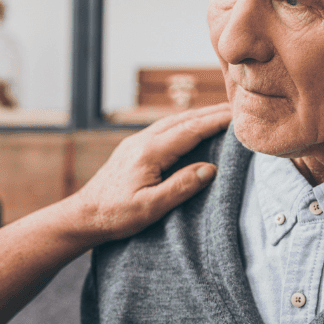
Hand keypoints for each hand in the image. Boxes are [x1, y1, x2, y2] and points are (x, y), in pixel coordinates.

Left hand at [59, 104, 230, 247]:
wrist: (83, 215)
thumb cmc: (115, 215)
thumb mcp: (151, 207)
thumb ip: (181, 187)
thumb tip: (210, 169)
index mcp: (150, 151)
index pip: (191, 129)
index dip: (217, 121)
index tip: (239, 115)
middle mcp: (142, 140)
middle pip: (184, 119)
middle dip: (212, 113)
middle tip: (239, 108)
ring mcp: (136, 142)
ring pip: (173, 121)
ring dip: (199, 116)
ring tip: (222, 114)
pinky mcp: (133, 148)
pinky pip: (164, 128)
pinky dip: (184, 123)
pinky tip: (192, 128)